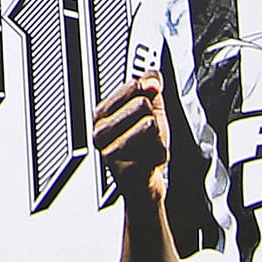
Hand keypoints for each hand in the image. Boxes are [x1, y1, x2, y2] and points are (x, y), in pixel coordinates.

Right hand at [93, 73, 169, 204]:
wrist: (142, 182)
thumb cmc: (142, 145)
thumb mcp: (149, 109)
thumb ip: (149, 85)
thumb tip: (151, 79)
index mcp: (102, 113)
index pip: (132, 85)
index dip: (148, 89)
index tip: (150, 93)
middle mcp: (100, 131)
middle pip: (142, 104)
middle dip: (152, 117)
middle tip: (145, 132)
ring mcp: (110, 149)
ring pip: (149, 124)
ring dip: (158, 137)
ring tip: (147, 145)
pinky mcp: (124, 168)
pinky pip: (156, 147)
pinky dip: (161, 154)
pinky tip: (150, 159)